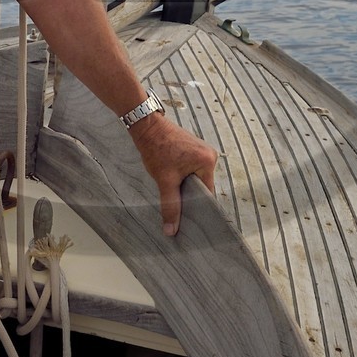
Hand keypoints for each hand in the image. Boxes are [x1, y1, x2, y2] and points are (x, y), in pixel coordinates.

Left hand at [129, 112, 217, 236]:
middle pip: (202, 185)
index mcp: (208, 161)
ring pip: (196, 177)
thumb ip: (170, 206)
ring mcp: (202, 150)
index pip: (207, 193)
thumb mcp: (165, 181)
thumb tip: (171, 230)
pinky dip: (183, 176)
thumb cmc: (157, 149)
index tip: (189, 217)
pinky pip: (192, 169)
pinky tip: (173, 180)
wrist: (146, 126)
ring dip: (185, 184)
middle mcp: (210, 155)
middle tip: (178, 206)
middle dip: (189, 194)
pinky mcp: (194, 149)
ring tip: (173, 190)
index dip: (197, 205)